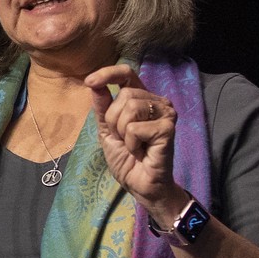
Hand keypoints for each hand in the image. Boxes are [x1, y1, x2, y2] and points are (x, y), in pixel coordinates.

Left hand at [84, 64, 187, 219]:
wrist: (140, 184)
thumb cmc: (127, 158)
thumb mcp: (107, 130)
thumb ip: (102, 107)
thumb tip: (94, 83)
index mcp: (142, 98)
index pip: (127, 74)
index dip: (108, 73)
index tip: (90, 81)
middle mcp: (158, 101)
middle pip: (124, 95)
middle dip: (113, 120)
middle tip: (124, 139)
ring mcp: (166, 113)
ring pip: (130, 108)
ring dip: (122, 132)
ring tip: (133, 144)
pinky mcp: (168, 128)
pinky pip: (135, 128)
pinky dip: (131, 143)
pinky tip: (141, 151)